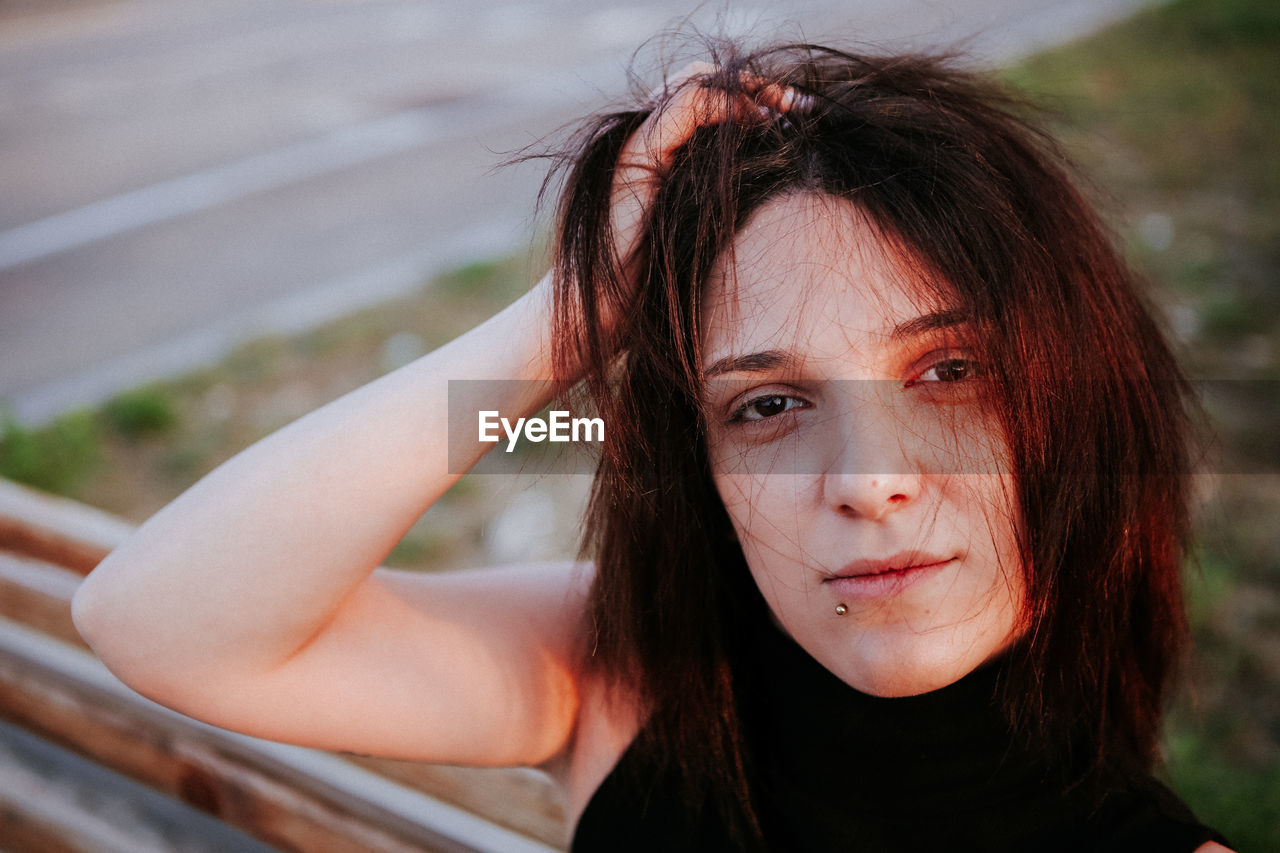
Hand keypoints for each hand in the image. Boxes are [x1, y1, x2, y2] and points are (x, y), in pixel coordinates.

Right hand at [606, 62, 803, 319]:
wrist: (610, 305)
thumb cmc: (660, 280)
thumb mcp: (709, 229)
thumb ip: (733, 199)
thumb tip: (789, 186)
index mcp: (668, 152)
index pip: (714, 99)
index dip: (759, 98)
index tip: (804, 113)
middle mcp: (653, 138)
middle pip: (706, 80)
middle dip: (758, 86)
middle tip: (802, 103)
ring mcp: (642, 141)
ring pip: (695, 82)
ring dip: (747, 90)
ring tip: (783, 110)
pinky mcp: (639, 152)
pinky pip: (687, 105)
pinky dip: (727, 105)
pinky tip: (758, 122)